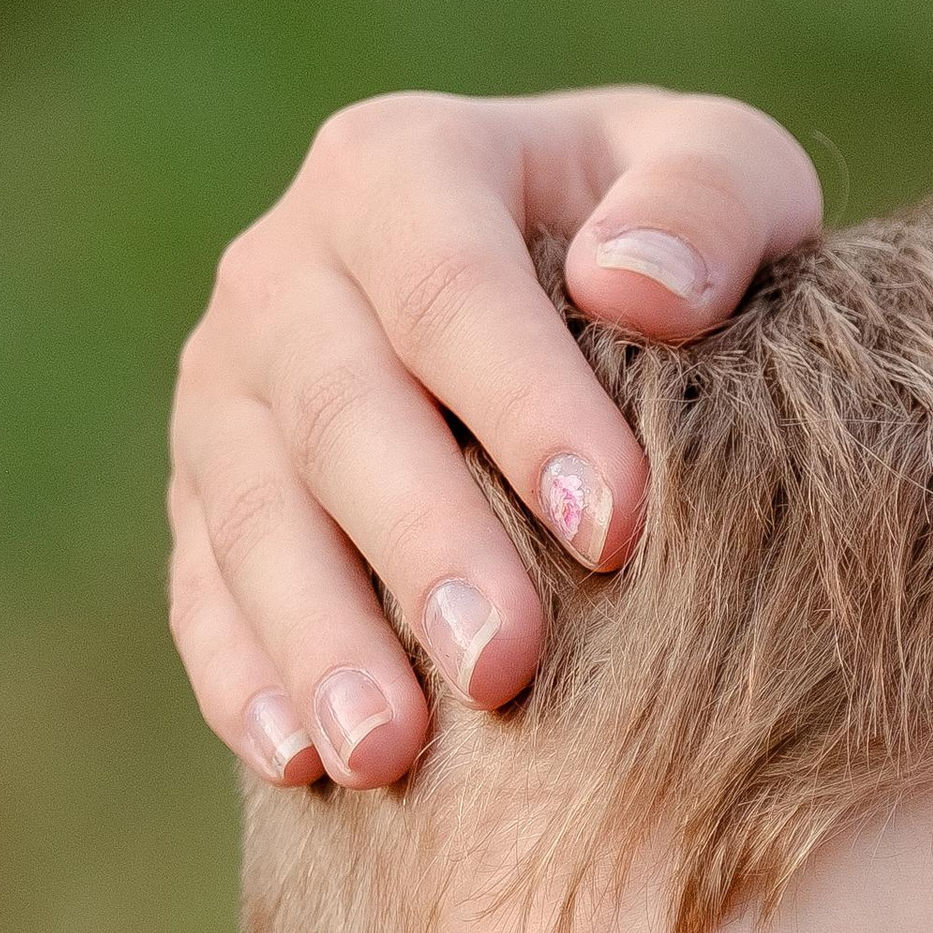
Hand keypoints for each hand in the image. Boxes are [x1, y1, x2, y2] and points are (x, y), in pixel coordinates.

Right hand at [169, 87, 822, 785]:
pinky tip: (305, 764)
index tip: (613, 529)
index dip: (525, 406)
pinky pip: (203, 586)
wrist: (586, 294)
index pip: (452, 286)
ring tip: (391, 751)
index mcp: (402, 168)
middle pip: (337, 409)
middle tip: (504, 666)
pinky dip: (245, 675)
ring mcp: (227, 389)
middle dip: (422, 544)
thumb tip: (638, 288)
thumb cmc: (676, 244)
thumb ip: (710, 199)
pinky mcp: (204, 496)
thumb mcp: (729, 176)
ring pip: (252, 511)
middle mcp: (287, 268)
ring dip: (318, 635)